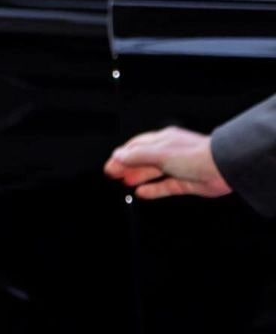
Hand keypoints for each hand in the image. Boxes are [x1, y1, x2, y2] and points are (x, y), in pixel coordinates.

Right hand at [104, 126, 232, 200]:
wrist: (222, 168)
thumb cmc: (195, 155)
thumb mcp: (159, 153)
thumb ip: (136, 156)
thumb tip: (118, 155)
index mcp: (162, 140)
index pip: (136, 147)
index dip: (121, 156)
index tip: (110, 166)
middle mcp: (169, 152)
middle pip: (142, 160)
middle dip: (126, 167)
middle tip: (112, 175)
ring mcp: (177, 168)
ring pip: (152, 173)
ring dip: (137, 177)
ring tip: (124, 182)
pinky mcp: (184, 183)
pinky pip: (164, 187)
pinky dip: (152, 190)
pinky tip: (142, 193)